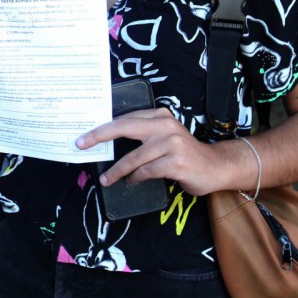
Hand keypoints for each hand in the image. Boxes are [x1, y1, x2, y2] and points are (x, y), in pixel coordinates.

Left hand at [76, 108, 222, 196]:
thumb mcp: (164, 136)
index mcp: (159, 115)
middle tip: (82, 145)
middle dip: (100, 136)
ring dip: (118, 170)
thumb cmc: (184, 154)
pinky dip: (136, 177)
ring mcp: (172, 143)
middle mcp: (165, 125)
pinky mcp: (176, 162)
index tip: (84, 137)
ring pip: (134, 157)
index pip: (124, 119)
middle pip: (124, 127)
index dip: (102, 128)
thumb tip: (109, 141)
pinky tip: (132, 181)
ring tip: (108, 179)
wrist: (215, 167)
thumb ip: (143, 134)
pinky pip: (147, 171)